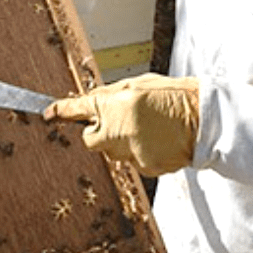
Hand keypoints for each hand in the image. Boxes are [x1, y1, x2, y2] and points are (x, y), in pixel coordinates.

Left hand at [44, 74, 199, 176]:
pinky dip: (139, 151)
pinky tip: (157, 140)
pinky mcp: (145, 167)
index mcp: (113, 107)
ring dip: (121, 141)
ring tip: (147, 127)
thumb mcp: (138, 84)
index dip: (60, 111)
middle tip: (121, 118)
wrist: (204, 119)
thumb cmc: (173, 96)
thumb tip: (90, 99)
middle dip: (99, 131)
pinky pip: (132, 160)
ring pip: (113, 151)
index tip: (48, 113)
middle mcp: (117, 132)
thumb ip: (110, 94)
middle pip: (91, 139)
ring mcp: (130, 153)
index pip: (77, 110)